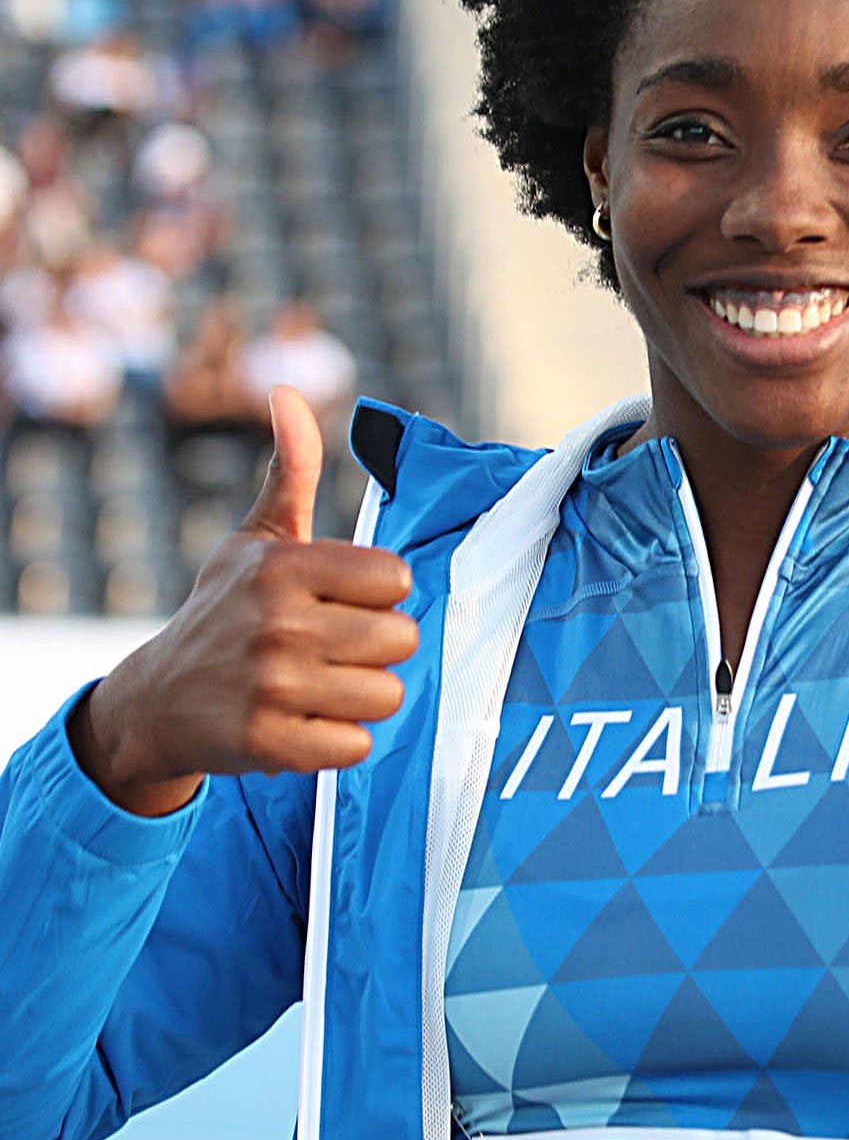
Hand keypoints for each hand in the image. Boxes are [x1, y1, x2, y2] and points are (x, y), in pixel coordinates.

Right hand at [72, 387, 418, 816]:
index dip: (378, 595)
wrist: (156, 701)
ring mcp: (272, 686)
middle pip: (402, 639)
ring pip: (387, 695)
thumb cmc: (224, 613)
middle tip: (331, 650)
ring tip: (319, 687)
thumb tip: (290, 393)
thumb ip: (290, 472)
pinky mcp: (271, 744)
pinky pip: (357, 746)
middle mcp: (277, 622)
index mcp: (282, 566)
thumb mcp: (253, 542)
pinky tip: (304, 723)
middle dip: (375, 649)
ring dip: (361, 697)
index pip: (396, 578)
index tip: (342, 602)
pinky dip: (340, 741)